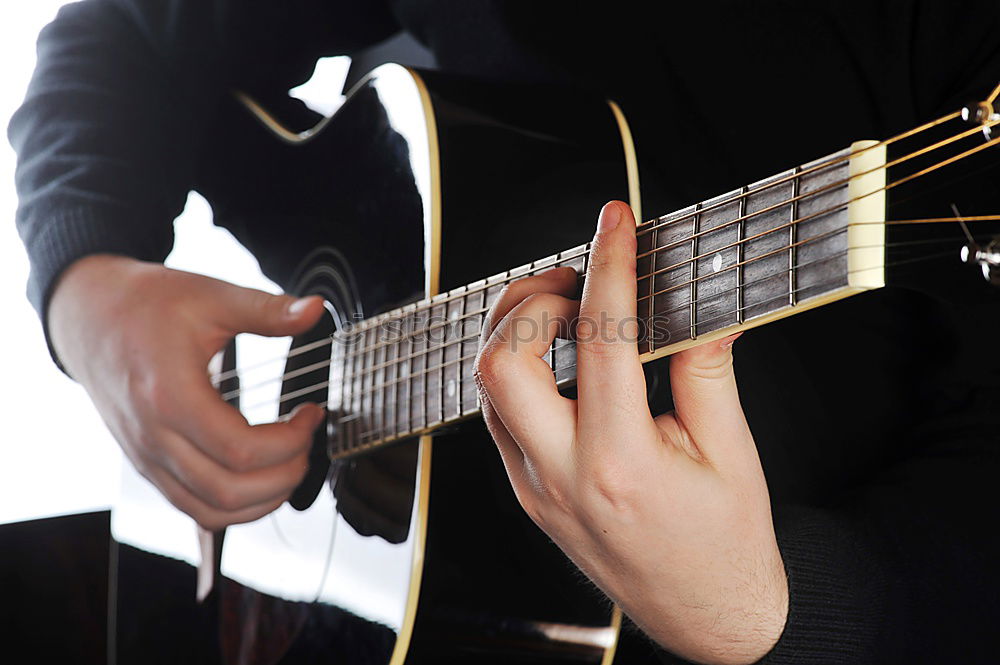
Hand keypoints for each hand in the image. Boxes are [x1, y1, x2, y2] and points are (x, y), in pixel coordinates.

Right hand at [49, 255, 326, 529]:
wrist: (92, 318)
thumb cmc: (148, 306)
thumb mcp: (212, 297)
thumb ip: (267, 309)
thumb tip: (316, 309)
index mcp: (170, 396)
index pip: (241, 450)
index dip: (291, 441)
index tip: (310, 414)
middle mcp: (154, 437)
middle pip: (229, 491)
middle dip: (285, 475)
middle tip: (307, 442)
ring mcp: (148, 457)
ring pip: (211, 512)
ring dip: (263, 500)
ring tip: (290, 464)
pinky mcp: (148, 465)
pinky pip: (194, 507)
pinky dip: (235, 506)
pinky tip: (261, 477)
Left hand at [474, 202, 786, 663]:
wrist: (708, 619)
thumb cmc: (725, 546)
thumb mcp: (731, 452)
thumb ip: (707, 368)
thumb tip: (702, 302)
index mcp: (621, 464)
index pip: (600, 340)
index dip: (607, 266)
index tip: (614, 221)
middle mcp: (562, 477)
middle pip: (500, 364)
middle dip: (530, 303)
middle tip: (577, 282)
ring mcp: (535, 490)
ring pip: (485, 390)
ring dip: (517, 335)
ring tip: (568, 314)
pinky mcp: (528, 496)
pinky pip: (499, 418)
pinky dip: (519, 372)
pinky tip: (561, 361)